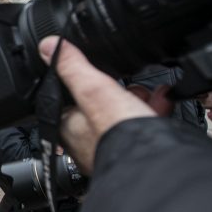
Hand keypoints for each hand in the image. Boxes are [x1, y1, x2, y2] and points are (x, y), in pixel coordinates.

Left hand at [39, 36, 154, 173]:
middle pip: (99, 108)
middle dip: (117, 92)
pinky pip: (142, 129)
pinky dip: (154, 113)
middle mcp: (86, 145)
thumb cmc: (118, 134)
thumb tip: (48, 46)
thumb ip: (72, 67)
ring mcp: (112, 151)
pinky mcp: (136, 156)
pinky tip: (164, 102)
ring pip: (122, 119)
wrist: (156, 165)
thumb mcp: (93, 89)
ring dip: (138, 101)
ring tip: (148, 92)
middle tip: (130, 85)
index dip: (85, 84)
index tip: (98, 75)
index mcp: (68, 129)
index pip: (69, 101)